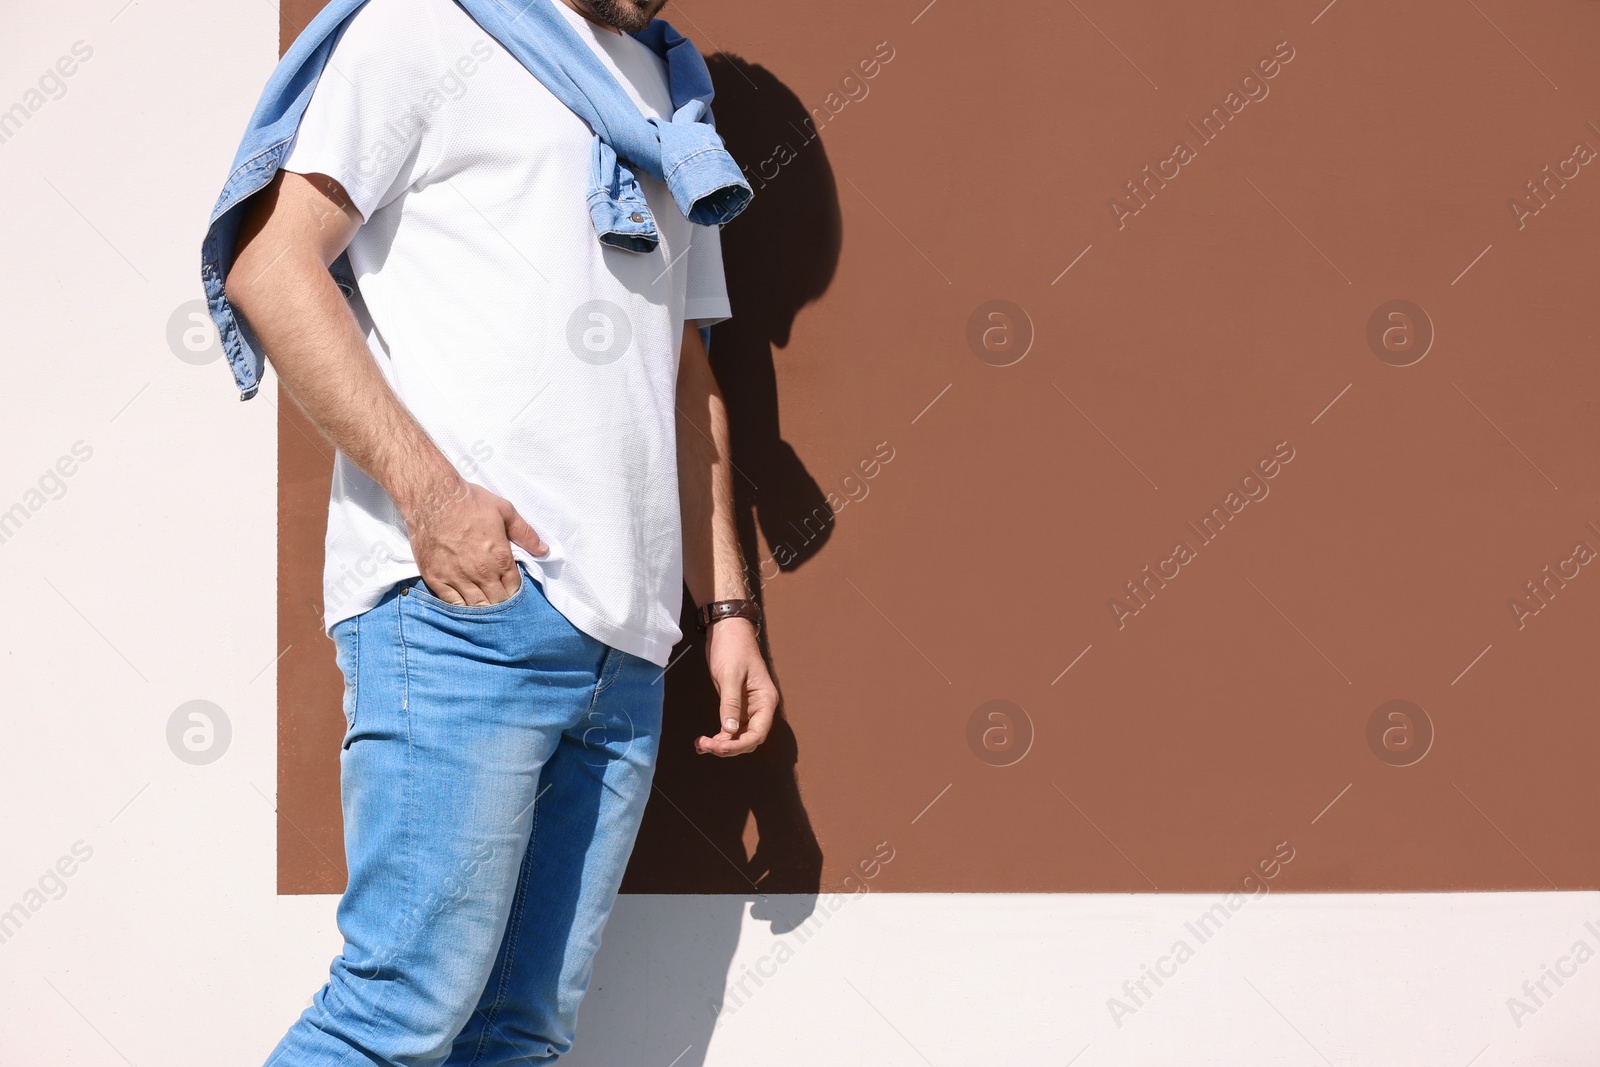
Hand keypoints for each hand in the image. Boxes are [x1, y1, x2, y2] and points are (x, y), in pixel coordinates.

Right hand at [403, 477, 546, 605]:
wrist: (432, 497)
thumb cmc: (470, 502)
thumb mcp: (504, 510)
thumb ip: (525, 533)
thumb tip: (544, 550)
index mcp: (500, 558)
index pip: (514, 588)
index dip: (514, 590)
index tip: (510, 588)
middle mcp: (480, 572)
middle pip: (497, 601)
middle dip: (500, 601)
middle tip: (498, 597)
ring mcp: (457, 577)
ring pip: (476, 606)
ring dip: (483, 607)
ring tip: (484, 605)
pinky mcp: (436, 578)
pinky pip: (451, 603)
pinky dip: (460, 608)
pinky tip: (465, 606)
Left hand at [695, 618, 777, 755]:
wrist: (727, 630)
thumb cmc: (733, 648)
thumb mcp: (730, 675)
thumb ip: (730, 703)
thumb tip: (729, 730)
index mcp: (765, 700)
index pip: (757, 732)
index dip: (740, 745)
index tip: (720, 748)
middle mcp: (759, 707)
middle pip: (749, 738)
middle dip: (729, 747)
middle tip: (706, 746)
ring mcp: (747, 708)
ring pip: (738, 736)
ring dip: (722, 744)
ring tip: (701, 744)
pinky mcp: (735, 705)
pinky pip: (730, 728)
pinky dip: (718, 736)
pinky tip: (704, 741)